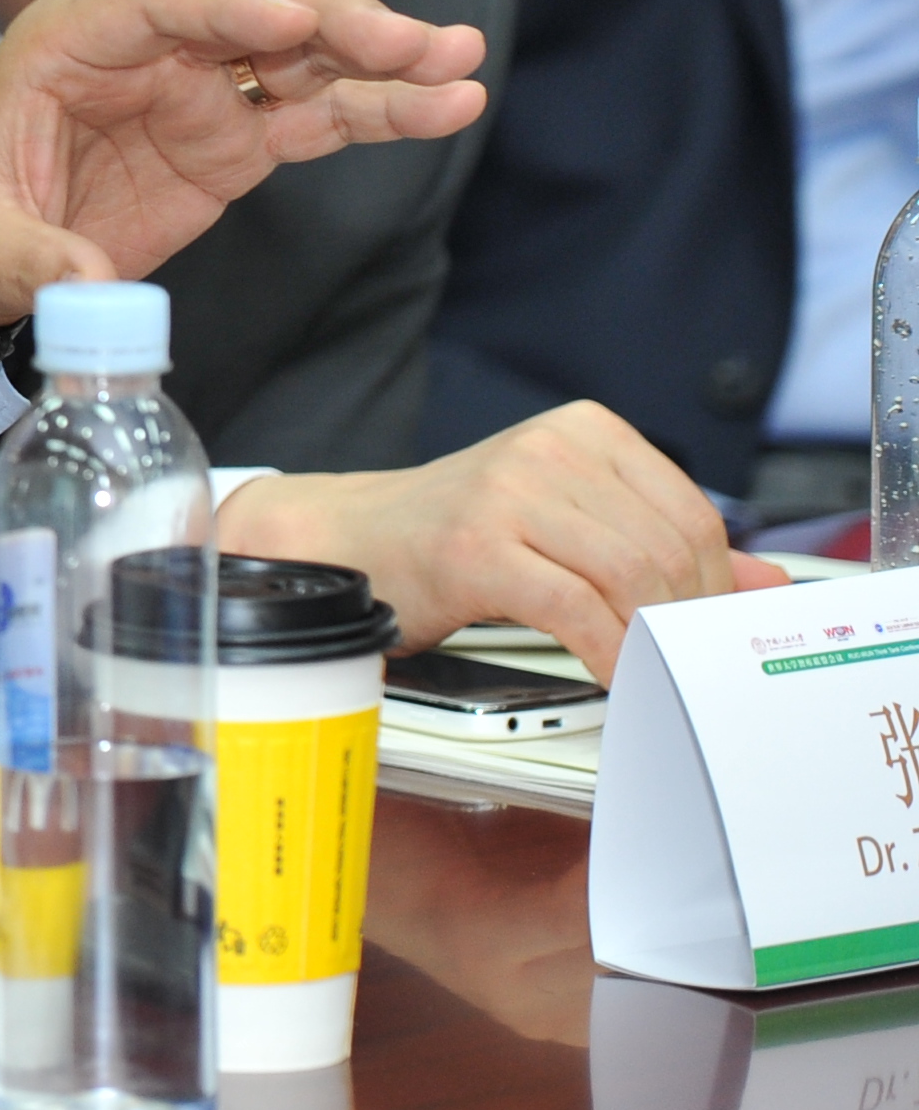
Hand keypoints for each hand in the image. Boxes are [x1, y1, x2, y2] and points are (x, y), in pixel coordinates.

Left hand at [0, 0, 483, 411]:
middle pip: (252, 6)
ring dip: (380, 53)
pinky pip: (314, 116)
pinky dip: (377, 110)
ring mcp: (196, 90)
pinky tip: (446, 105)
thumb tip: (86, 291)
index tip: (298, 21)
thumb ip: (32, 262)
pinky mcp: (230, 141)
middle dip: (334, 18)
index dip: (231, 7)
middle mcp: (144, 48)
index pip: (161, 3)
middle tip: (414, 44)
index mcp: (69, 41)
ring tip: (459, 63)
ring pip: (301, 52)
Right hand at [217, 403, 788, 679]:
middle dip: (684, 619)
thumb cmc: (455, 535)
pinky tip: (612, 678)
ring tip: (647, 673)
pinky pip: (576, 610)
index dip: (712, 584)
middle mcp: (548, 450)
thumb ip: (659, 542)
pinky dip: (609, 656)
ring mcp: (508, 493)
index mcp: (582, 431)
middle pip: (666, 548)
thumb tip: (760, 581)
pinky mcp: (476, 545)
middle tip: (678, 663)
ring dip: (649, 641)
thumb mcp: (567, 522)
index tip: (703, 630)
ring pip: (629, 578)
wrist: (348, 538)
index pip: (690, 512)